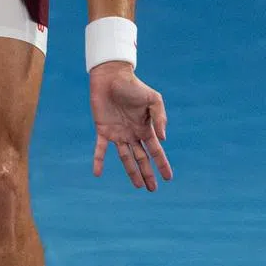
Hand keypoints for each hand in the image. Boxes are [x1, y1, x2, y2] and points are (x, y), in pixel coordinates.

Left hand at [89, 62, 171, 190]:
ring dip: (131, 172)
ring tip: (138, 186)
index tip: (168, 178)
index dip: (162, 164)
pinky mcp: (103, 130)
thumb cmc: (134, 86)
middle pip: (141, 158)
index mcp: (145, 128)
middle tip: (152, 189)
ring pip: (125, 158)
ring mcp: (118, 134)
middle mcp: (132, 134)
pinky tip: (97, 173)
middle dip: (148, 173)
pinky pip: (100, 149)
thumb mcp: (153, 99)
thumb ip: (160, 118)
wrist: (112, 76)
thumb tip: (162, 139)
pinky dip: (98, 161)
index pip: (155, 150)